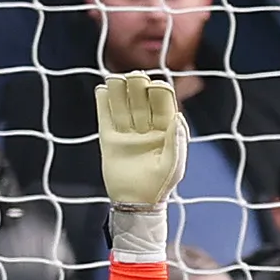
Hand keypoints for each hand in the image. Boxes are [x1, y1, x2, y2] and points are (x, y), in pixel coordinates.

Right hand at [98, 72, 188, 240]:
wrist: (136, 204)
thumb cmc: (159, 186)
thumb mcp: (173, 163)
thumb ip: (176, 139)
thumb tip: (177, 115)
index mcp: (165, 131)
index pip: (162, 106)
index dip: (159, 94)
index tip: (156, 85)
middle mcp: (146, 129)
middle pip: (141, 102)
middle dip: (138, 88)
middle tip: (135, 75)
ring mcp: (127, 134)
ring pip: (122, 108)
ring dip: (119, 92)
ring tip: (115, 77)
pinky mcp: (110, 141)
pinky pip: (105, 119)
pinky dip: (102, 105)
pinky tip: (101, 90)